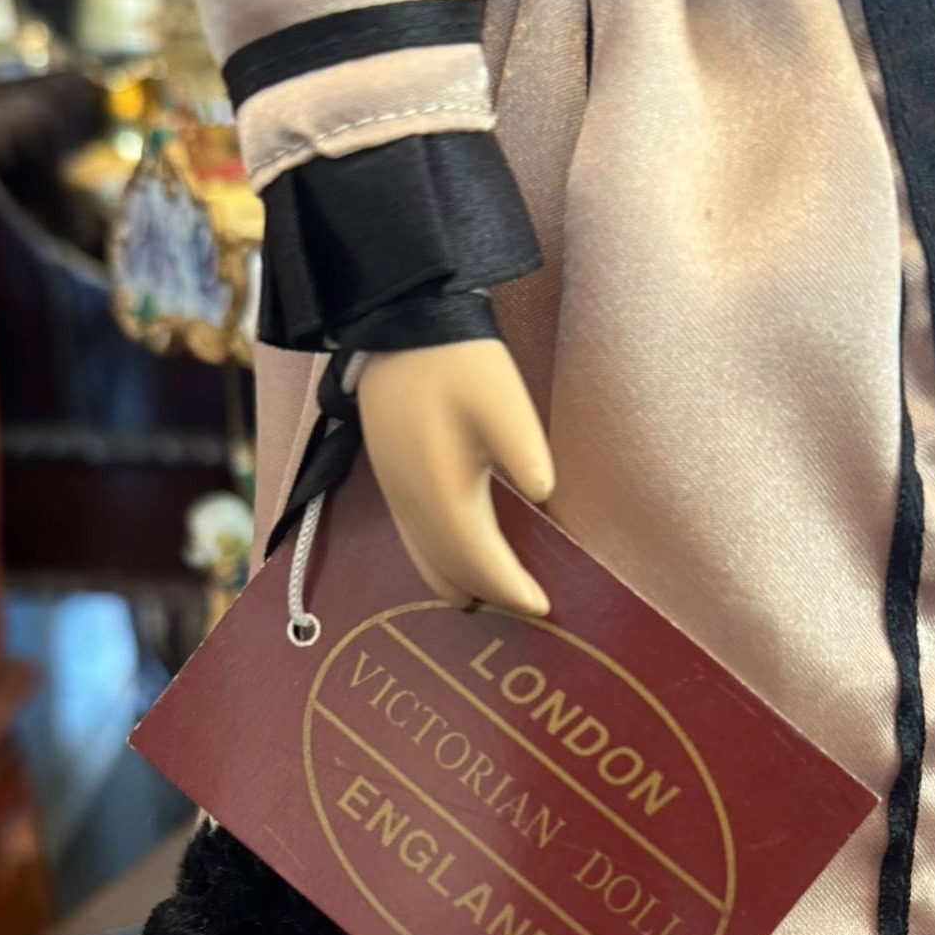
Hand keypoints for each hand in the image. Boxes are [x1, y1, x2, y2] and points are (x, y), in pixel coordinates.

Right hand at [357, 338, 555, 615]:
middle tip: (526, 607)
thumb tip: (544, 495)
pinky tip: (456, 563)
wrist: (400, 327)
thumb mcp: (504, 401)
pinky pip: (413, 543)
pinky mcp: (390, 481)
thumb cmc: (458, 362)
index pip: (481, 564)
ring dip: (461, 585)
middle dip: (490, 595)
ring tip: (494, 597)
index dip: (512, 590)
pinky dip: (437, 565)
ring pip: (426, 564)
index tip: (543, 607)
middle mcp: (414, 506)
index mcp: (443, 493)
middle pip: (453, 573)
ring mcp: (397, 495)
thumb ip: (526, 452)